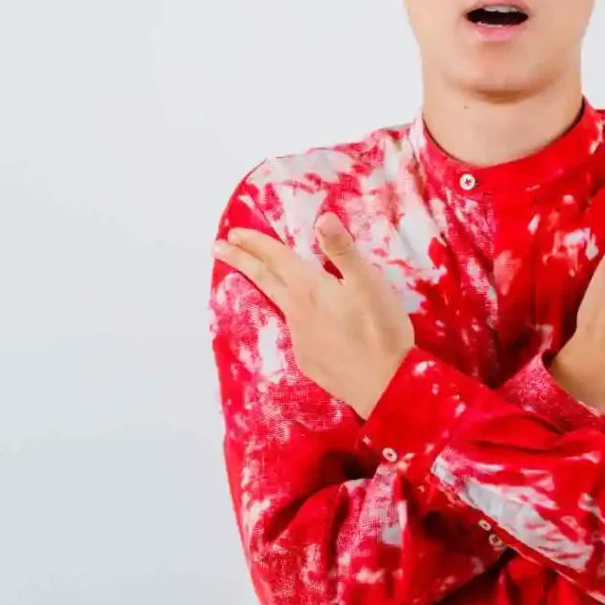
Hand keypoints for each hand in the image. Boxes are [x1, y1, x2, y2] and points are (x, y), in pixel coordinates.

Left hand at [213, 214, 414, 418]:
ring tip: (265, 278)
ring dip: (267, 287)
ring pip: (281, 305)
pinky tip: (309, 320)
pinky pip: (298, 331)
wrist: (386, 386)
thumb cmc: (382, 329)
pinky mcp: (308, 361)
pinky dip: (295, 317)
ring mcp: (299, 340)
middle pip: (264, 280)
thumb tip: (322, 218)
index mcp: (309, 288)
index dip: (255, 243)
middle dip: (241, 261)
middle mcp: (296, 312)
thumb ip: (343, 250)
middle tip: (218, 247)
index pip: (276, 258)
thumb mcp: (369, 283)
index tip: (232, 233)